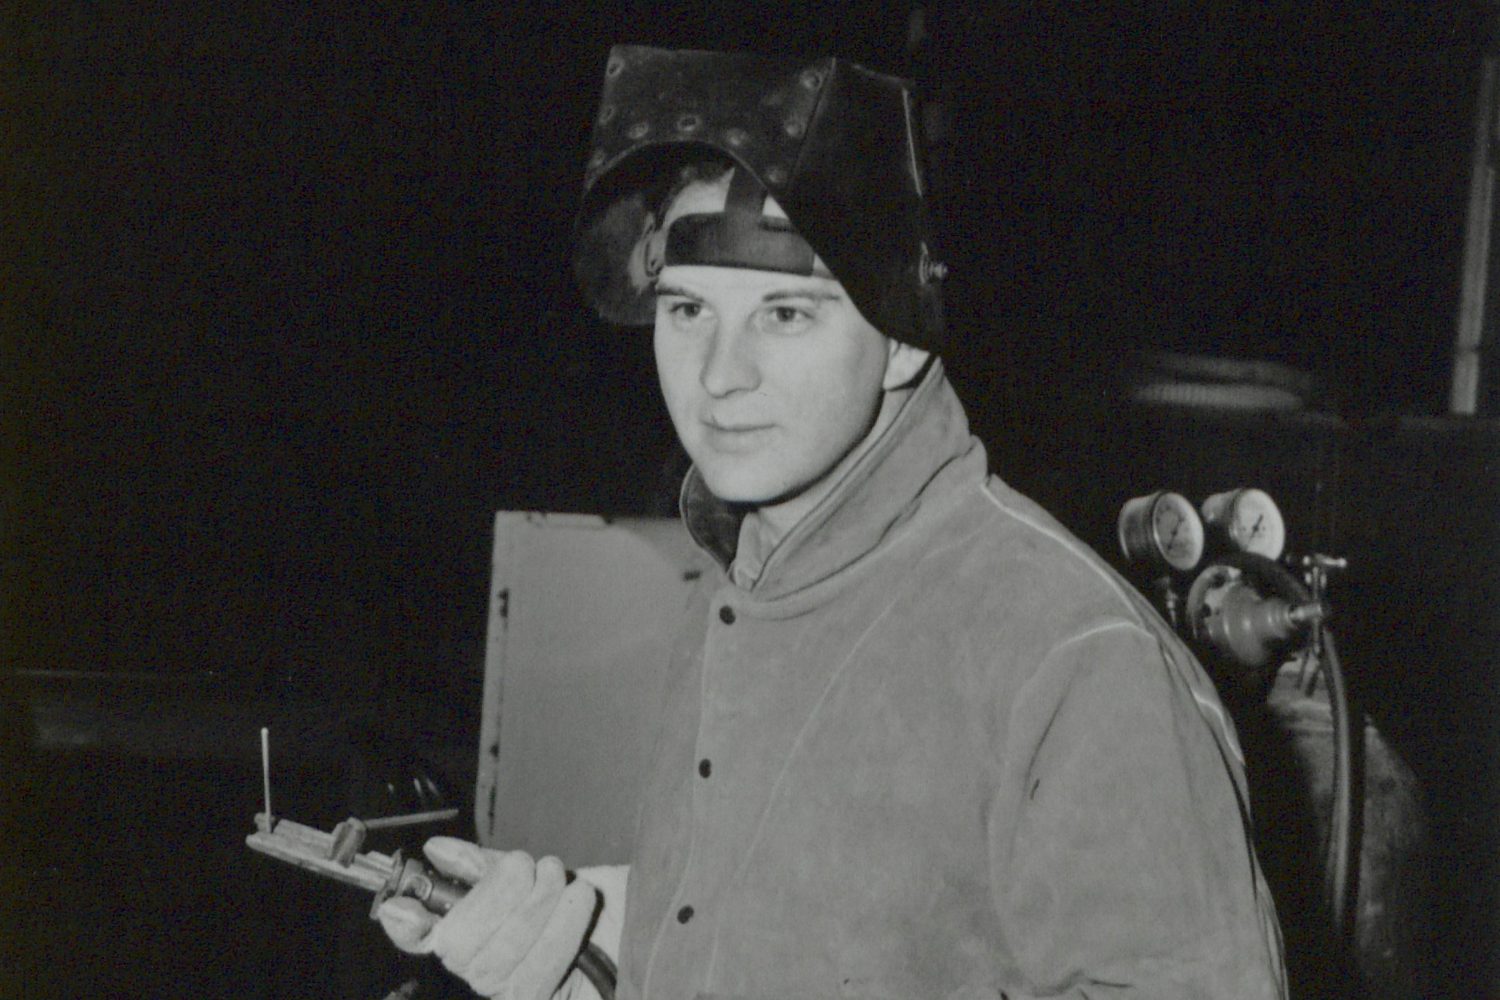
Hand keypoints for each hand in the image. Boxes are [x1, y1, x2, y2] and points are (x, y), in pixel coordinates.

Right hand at [376, 838, 596, 999]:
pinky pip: (537, 974)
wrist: (644, 925)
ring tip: (556, 874)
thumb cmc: (585, 899)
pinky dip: (561, 928)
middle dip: (494, 895)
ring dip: (532, 905)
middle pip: (459, 946)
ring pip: (498, 959)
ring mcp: (510, 994)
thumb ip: (484, 865)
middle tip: (527, 864)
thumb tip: (438, 849)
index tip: (406, 906)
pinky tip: (578, 898)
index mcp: (472, 937)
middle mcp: (482, 975)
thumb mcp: (533, 871)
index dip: (407, 929)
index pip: (421, 940)